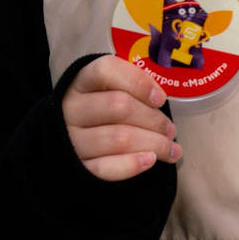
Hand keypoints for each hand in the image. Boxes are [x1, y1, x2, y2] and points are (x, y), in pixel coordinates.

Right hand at [63, 56, 181, 180]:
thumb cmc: (99, 111)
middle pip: (119, 106)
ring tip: (171, 149)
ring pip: (118, 139)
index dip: (138, 83)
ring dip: (153, 144)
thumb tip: (159, 100)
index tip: (160, 99)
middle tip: (171, 130)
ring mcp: (70, 140)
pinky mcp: (75, 167)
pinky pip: (105, 168)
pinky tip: (151, 160)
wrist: (67, 141)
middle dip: (154, 119)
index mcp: (81, 82)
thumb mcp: (108, 89)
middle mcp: (70, 108)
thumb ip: (130, 87)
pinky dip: (132, 164)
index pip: (106, 71)